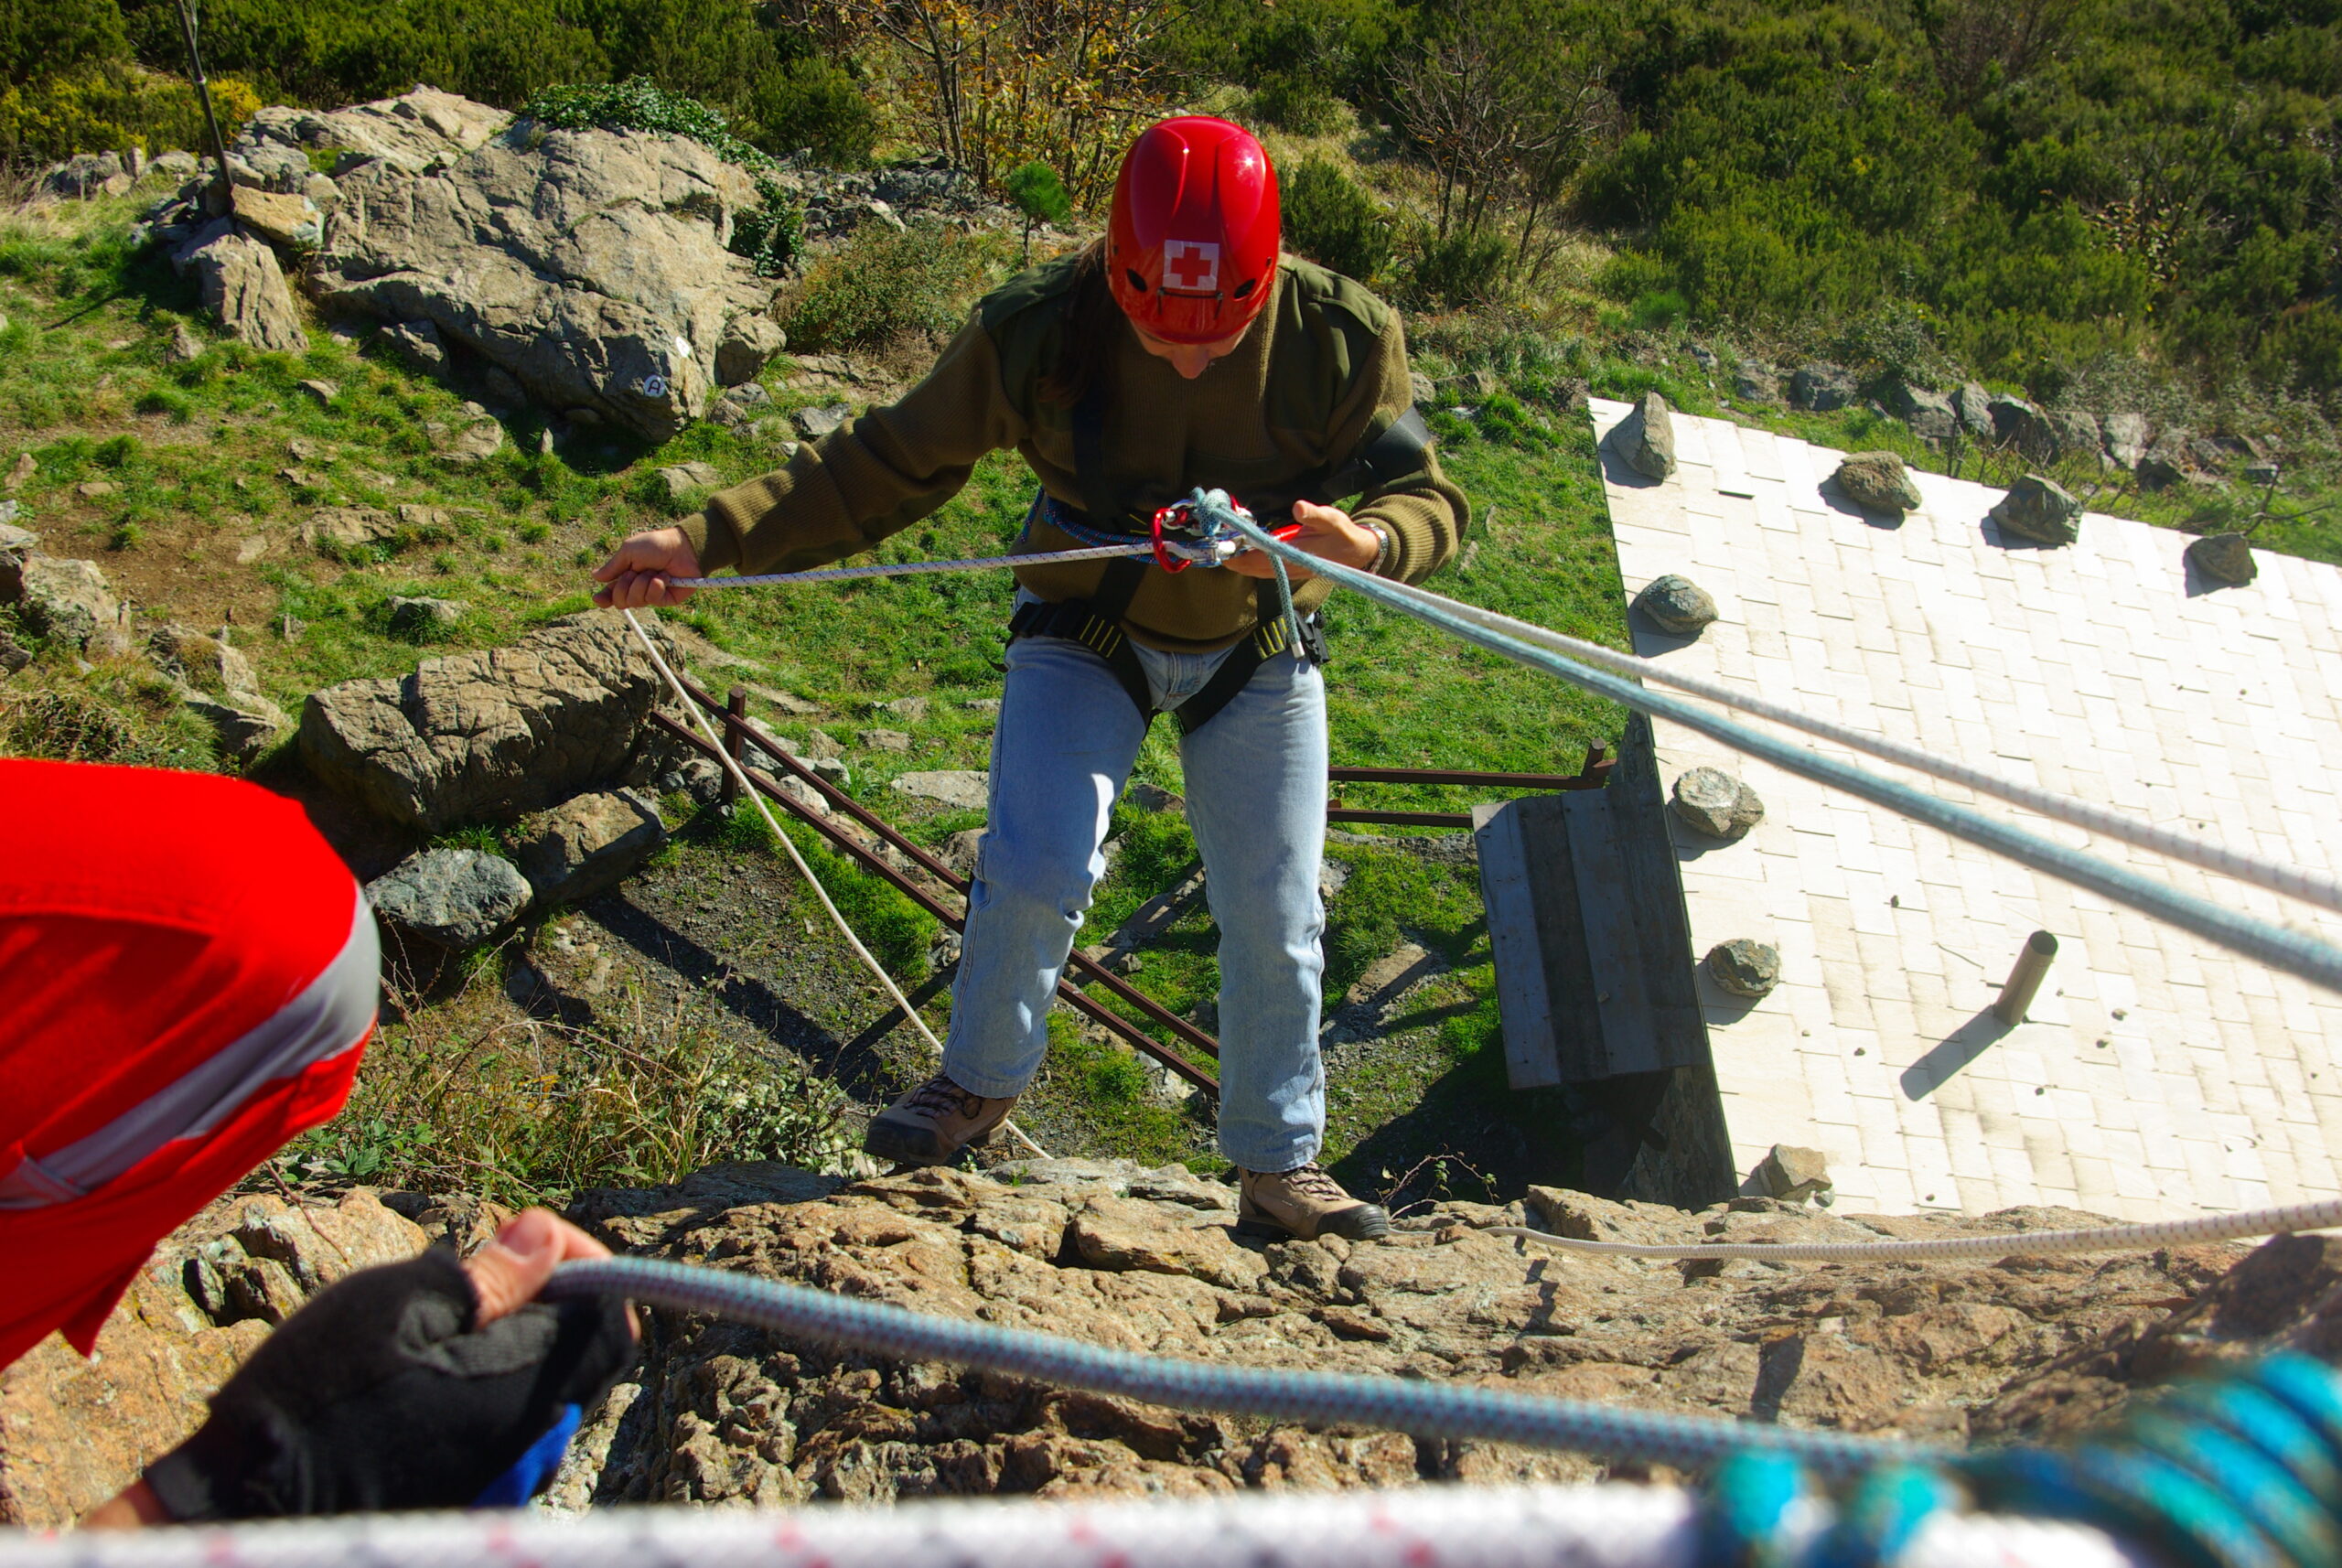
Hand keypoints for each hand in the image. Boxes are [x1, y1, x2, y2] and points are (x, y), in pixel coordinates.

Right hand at [106, 1209, 638, 1523]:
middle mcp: (530, 1444)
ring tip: (424, 1336)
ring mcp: (501, 1481)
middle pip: (576, 1357)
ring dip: (503, 1349)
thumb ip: (489, 1277)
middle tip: (469, 1280)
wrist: (242, 1505)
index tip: (532, 1242)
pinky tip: (411, 1388)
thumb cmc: (314, 1396)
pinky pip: (497, 1433)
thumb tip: (547, 1238)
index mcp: (527, 1388)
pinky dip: (476, 1394)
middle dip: (540, 1305)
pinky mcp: (467, 1502)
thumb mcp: (396, 1306)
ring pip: (536, 1393)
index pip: (610, 1320)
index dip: (584, 1268)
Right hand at [593, 527, 701, 608]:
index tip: (599, 599)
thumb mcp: (629, 551)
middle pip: (620, 601)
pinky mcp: (665, 599)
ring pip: (635, 601)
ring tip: (653, 571)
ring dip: (642, 583)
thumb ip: (613, 566)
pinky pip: (652, 600)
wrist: (682, 547)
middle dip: (624, 586)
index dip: (604, 599)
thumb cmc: (655, 545)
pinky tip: (664, 577)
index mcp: (625, 576)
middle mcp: (636, 587)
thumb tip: (594, 576)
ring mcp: (651, 594)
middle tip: (634, 572)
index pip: (611, 593)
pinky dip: (656, 586)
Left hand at [1223, 499, 1378, 581]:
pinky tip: (1240, 555)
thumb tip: (1297, 507)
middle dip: (1234, 560)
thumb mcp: (1332, 519)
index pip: (1262, 557)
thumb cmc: (1343, 534)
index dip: (1241, 554)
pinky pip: (1264, 570)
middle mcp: (1289, 566)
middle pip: (1253, 568)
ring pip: (1257, 571)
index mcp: (1296, 554)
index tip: (1224, 548)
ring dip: (1239, 563)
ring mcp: (1288, 570)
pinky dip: (1249, 564)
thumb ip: (1314, 514)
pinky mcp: (1289, 569)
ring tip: (1222, 552)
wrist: (1357, 553)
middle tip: (1215, 548)